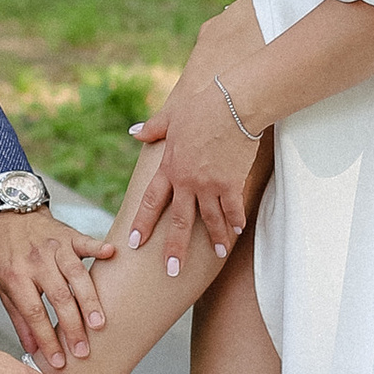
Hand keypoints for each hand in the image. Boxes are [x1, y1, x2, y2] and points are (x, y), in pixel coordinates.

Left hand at [0, 205, 114, 372]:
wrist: (8, 215)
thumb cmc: (6, 254)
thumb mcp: (2, 286)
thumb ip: (19, 317)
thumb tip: (32, 351)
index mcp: (16, 276)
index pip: (34, 313)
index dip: (47, 339)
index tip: (59, 362)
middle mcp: (37, 261)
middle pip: (58, 297)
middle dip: (72, 327)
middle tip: (84, 350)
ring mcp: (55, 247)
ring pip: (76, 275)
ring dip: (89, 300)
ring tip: (100, 324)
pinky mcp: (69, 235)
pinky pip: (86, 242)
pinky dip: (99, 248)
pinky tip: (111, 256)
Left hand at [127, 10, 267, 276]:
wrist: (233, 103)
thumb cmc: (202, 105)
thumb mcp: (172, 116)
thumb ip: (153, 128)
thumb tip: (135, 131)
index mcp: (170, 167)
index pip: (151, 201)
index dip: (143, 223)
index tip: (135, 243)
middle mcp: (187, 181)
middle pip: (178, 221)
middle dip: (174, 248)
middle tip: (172, 271)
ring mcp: (210, 185)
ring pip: (209, 220)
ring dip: (214, 239)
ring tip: (217, 254)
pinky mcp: (232, 183)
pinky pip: (233, 209)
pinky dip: (235, 221)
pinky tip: (238, 232)